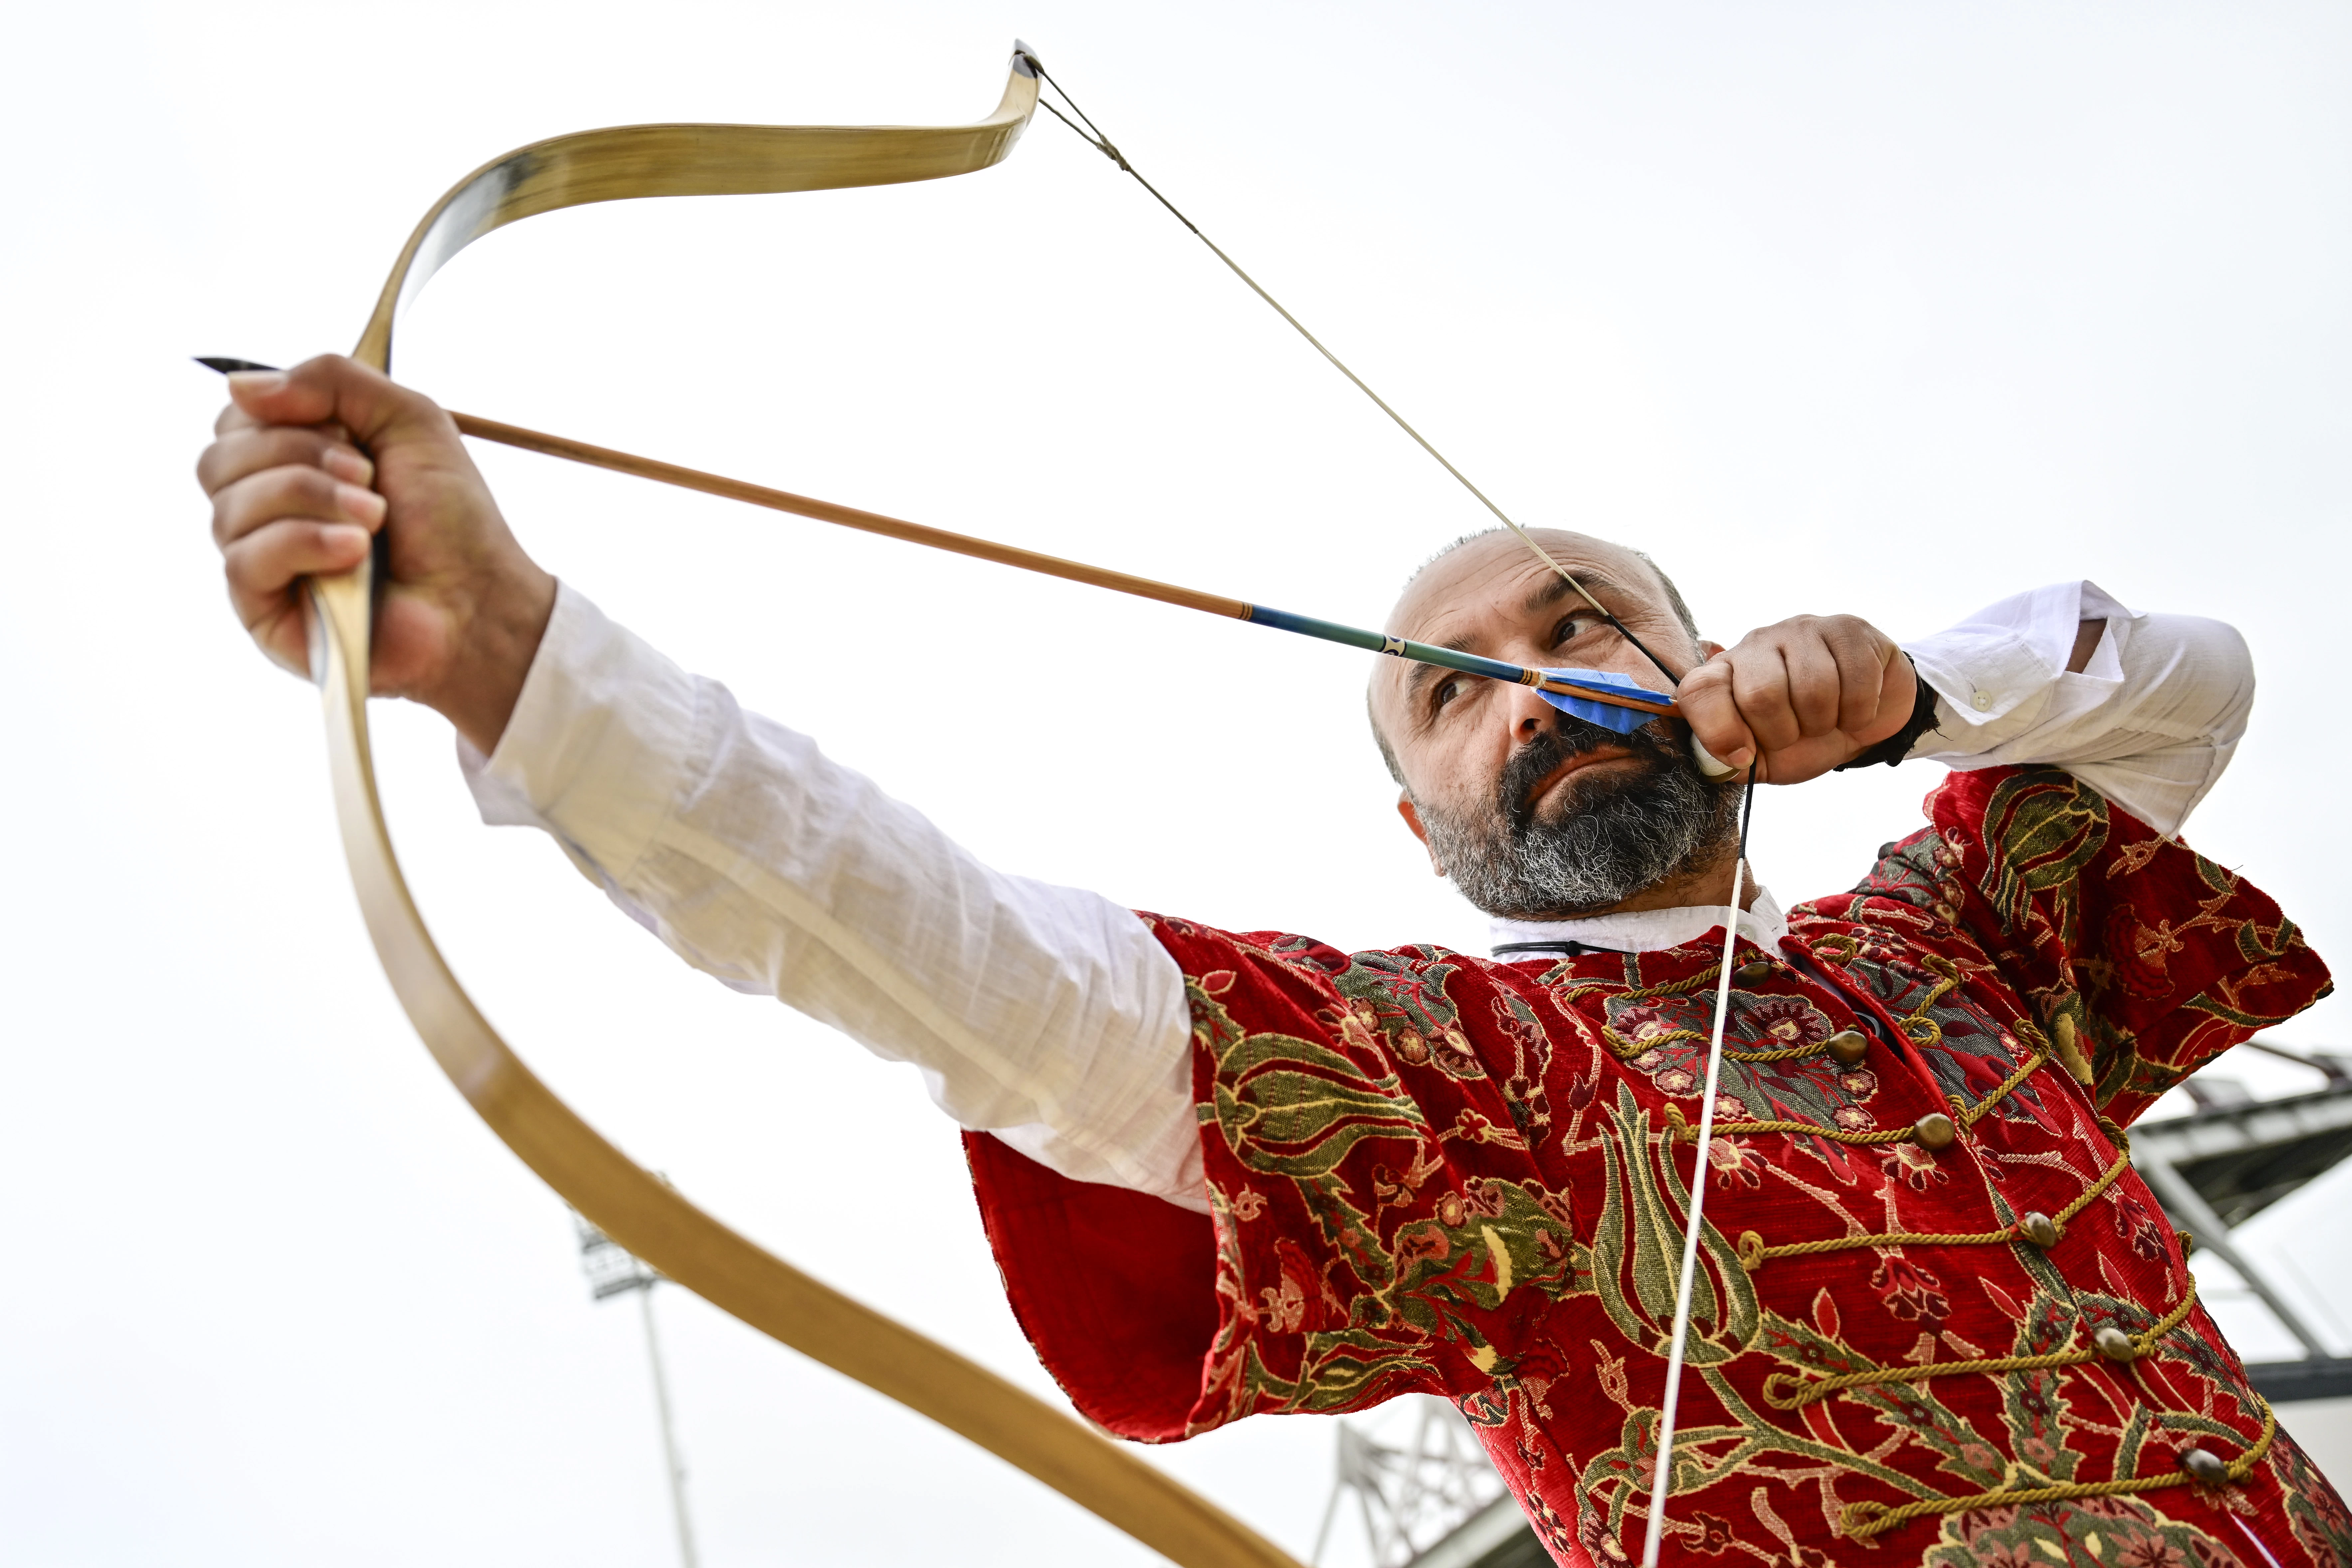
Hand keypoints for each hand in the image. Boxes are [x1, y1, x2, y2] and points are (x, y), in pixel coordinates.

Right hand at [196, 354, 555, 752]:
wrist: (480, 599)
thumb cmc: (450, 518)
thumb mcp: (408, 419)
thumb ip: (332, 379)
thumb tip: (238, 385)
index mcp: (290, 463)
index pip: (236, 421)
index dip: (284, 415)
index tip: (351, 433)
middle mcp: (265, 512)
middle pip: (220, 459)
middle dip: (301, 456)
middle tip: (368, 477)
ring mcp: (260, 563)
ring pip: (229, 507)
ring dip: (313, 499)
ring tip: (374, 519)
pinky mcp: (262, 612)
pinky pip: (243, 561)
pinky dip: (303, 543)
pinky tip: (353, 552)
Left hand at [1675, 613, 1912, 783]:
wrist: (1858, 722)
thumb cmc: (1801, 738)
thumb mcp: (1759, 758)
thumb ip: (1727, 760)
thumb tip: (1725, 755)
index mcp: (1725, 672)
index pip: (1698, 690)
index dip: (1718, 731)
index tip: (1743, 757)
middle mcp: (1758, 642)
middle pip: (1760, 694)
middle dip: (1784, 733)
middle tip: (1796, 734)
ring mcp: (1803, 629)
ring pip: (1814, 689)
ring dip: (1825, 722)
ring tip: (1826, 719)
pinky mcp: (1848, 629)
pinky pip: (1857, 682)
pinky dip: (1860, 712)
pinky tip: (1854, 706)